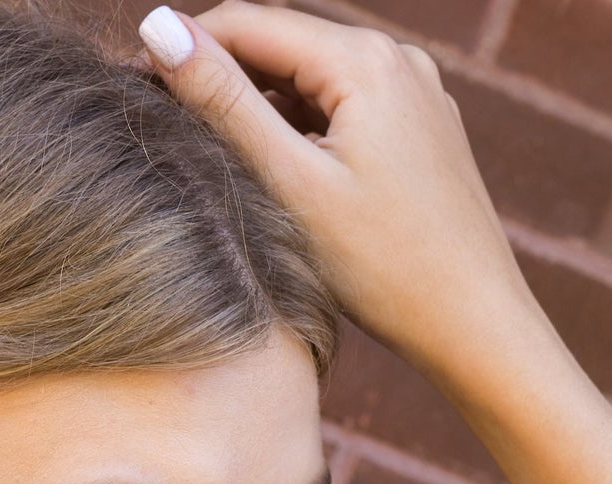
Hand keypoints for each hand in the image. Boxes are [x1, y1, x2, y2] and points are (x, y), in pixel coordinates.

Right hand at [134, 4, 533, 380]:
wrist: (477, 326)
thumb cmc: (387, 269)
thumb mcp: (293, 184)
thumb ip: (224, 103)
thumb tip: (157, 26)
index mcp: (366, 61)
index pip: (250, 23)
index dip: (186, 49)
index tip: (134, 85)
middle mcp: (399, 60)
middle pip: (284, 47)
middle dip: (226, 78)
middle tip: (169, 127)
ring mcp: (419, 93)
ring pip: (315, 82)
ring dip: (264, 107)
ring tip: (223, 161)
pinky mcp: (426, 131)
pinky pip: (349, 111)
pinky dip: (307, 131)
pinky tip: (286, 178)